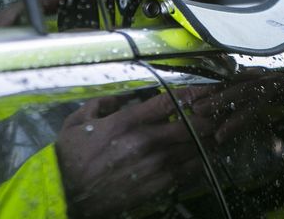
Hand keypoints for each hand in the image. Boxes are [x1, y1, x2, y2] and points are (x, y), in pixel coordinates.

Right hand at [56, 90, 213, 216]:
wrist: (66, 194)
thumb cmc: (69, 158)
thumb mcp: (77, 121)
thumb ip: (101, 104)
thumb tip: (120, 98)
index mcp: (126, 122)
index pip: (169, 102)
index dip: (192, 92)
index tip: (206, 88)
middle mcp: (144, 142)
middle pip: (190, 125)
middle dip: (208, 117)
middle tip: (217, 111)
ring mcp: (153, 166)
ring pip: (193, 149)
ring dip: (208, 139)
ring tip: (217, 132)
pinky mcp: (156, 187)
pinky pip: (186, 173)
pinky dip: (198, 162)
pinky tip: (203, 157)